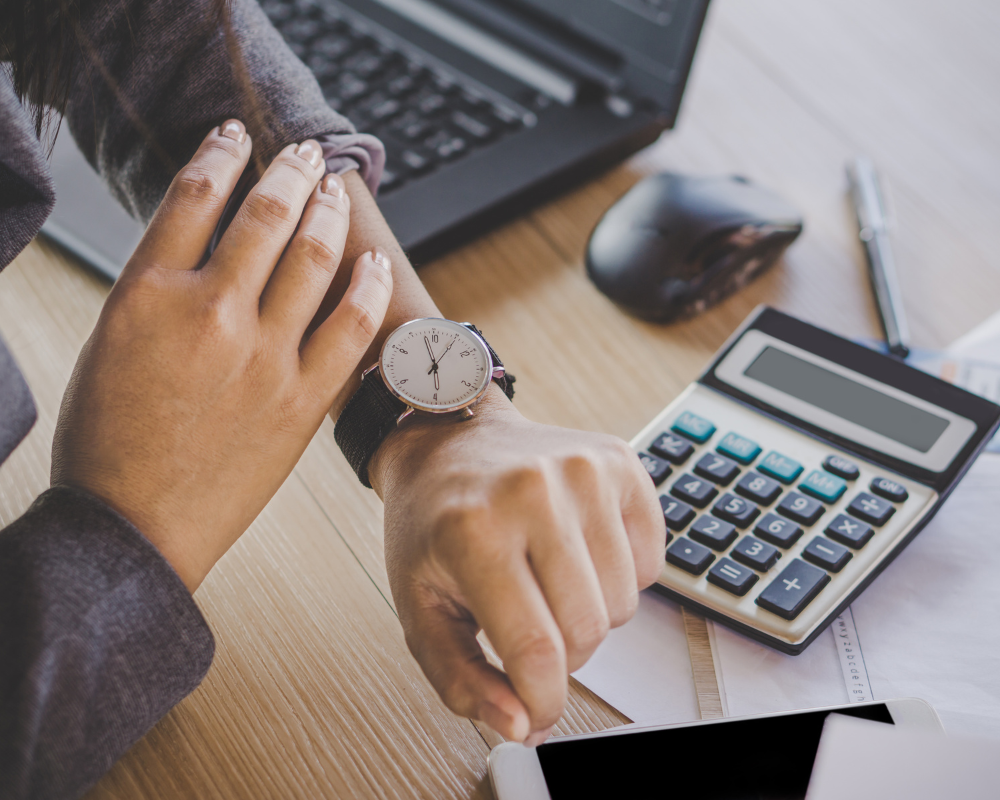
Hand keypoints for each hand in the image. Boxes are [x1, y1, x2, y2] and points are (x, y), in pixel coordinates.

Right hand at [51, 120, 392, 590]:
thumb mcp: (109, 345)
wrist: (132, 528)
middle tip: (300, 152)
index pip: (193, 196)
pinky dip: (368, 287)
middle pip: (262, 215)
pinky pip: (350, 326)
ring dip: (327, 212)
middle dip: (286, 170)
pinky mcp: (301, 399)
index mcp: (146, 295)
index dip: (220, 154)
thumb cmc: (108, 443)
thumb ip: (157, 290)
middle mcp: (209, 313)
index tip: (236, 137)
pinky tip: (373, 262)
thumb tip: (205, 248)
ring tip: (332, 189)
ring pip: (312, 258)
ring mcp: (262, 356)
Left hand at [371, 390, 665, 744]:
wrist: (450, 442)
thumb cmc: (432, 525)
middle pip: (588, 631)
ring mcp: (583, 470)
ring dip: (590, 615)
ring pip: (624, 605)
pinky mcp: (620, 462)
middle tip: (528, 627)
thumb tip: (522, 725)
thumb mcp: (419, 609)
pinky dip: (620, 577)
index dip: (543, 702)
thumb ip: (461, 680)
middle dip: (562, 656)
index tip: (536, 714)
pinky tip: (578, 553)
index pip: (536, 650)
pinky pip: (651, 564)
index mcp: (472, 530)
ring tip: (548, 583)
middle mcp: (533, 491)